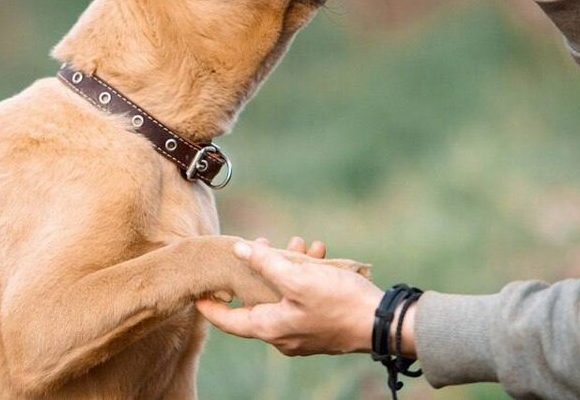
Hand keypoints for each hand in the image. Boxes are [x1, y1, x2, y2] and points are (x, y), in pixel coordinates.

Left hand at [195, 239, 387, 356]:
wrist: (382, 322)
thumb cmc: (338, 302)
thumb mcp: (298, 277)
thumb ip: (264, 263)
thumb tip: (238, 250)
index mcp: (270, 327)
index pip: (228, 320)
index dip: (210, 306)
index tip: (196, 293)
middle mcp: (282, 335)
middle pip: (257, 302)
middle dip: (258, 269)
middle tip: (260, 245)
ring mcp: (302, 333)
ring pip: (283, 295)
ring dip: (288, 267)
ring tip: (299, 244)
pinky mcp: (320, 326)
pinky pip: (304, 299)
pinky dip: (306, 276)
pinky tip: (318, 254)